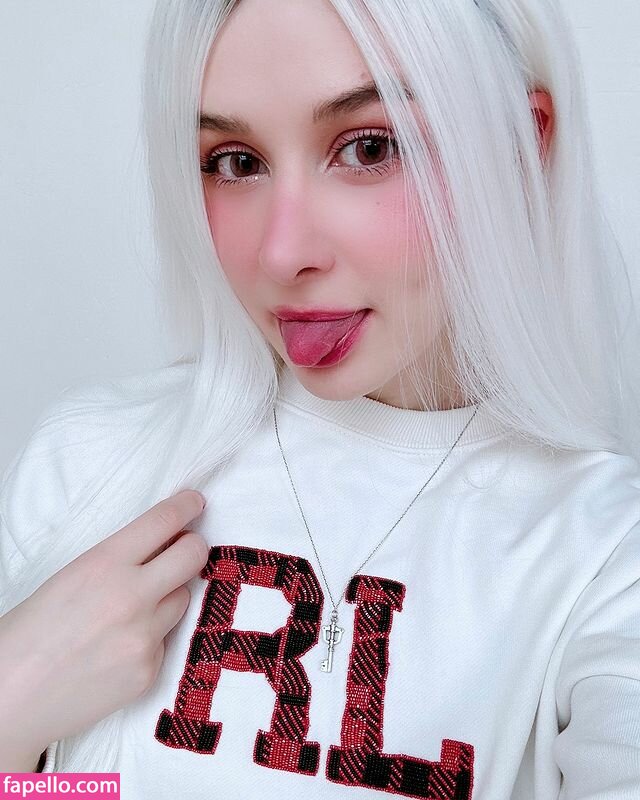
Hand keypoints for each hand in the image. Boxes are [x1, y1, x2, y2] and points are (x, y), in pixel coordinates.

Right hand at [0, 489, 207, 759]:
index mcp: (104, 564)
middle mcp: (131, 596)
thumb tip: (160, 545)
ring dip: (167, 597)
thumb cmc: (28, 634)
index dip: (186, 506)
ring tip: (128, 613)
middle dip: (193, 546)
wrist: (9, 701)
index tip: (195, 502)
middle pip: (193, 555)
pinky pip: (166, 640)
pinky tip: (117, 649)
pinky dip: (150, 639)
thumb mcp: (71, 577)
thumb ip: (118, 561)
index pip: (164, 521)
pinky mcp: (149, 670)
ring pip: (182, 599)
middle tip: (188, 546)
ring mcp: (144, 636)